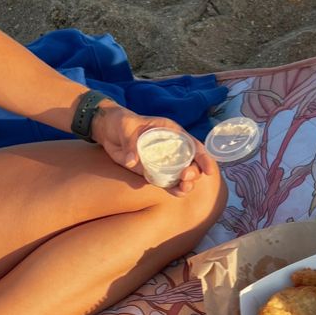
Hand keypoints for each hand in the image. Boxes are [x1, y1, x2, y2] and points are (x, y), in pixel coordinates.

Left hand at [91, 103, 213, 194]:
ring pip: (181, 176)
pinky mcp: (152, 172)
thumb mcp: (126, 127)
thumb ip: (131, 143)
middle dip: (193, 172)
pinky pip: (166, 182)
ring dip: (186, 184)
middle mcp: (171, 148)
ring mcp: (162, 161)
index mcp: (171, 132)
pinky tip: (176, 193)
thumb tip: (133, 161)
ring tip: (182, 188)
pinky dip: (173, 189)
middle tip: (185, 177)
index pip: (193, 145)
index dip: (203, 158)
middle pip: (191, 163)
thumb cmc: (121, 122)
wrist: (107, 131)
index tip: (208, 170)